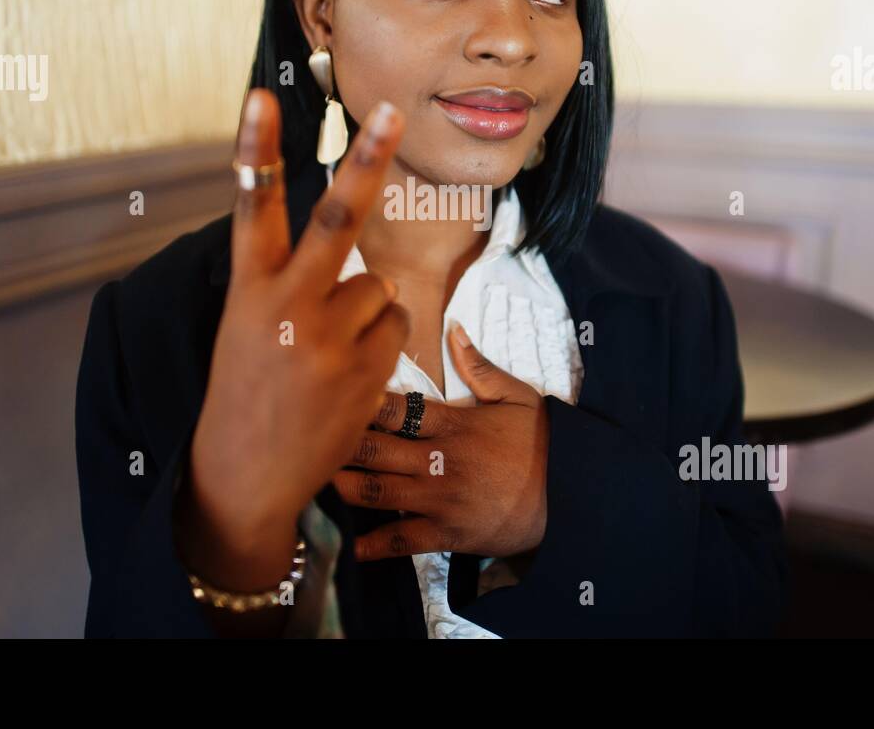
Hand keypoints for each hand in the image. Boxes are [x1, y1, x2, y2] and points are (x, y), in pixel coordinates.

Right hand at [187, 88, 410, 551]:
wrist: (245, 476)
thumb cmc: (246, 391)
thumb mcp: (245, 328)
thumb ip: (286, 283)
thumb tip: (358, 253)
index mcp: (247, 290)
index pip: (250, 206)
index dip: (254, 148)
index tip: (261, 97)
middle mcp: (287, 306)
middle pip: (337, 220)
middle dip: (367, 161)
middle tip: (394, 112)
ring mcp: (329, 340)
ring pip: (379, 288)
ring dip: (368, 312)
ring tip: (330, 353)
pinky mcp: (366, 372)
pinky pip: (394, 328)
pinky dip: (381, 344)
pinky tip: (349, 376)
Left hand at [332, 321, 549, 562]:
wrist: (571, 495)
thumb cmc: (542, 444)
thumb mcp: (517, 396)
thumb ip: (478, 365)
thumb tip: (453, 328)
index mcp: (452, 422)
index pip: (393, 406)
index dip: (356, 398)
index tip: (328, 390)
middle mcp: (438, 459)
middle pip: (374, 447)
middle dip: (336, 441)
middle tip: (302, 432)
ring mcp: (440, 499)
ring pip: (377, 491)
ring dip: (343, 486)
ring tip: (314, 478)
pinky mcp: (447, 533)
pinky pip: (402, 541)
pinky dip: (374, 545)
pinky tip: (350, 545)